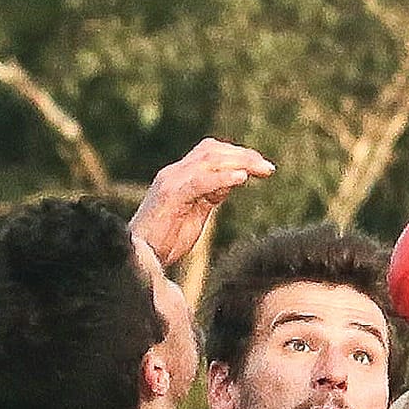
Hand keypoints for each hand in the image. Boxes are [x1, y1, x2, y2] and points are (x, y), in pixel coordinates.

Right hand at [129, 138, 275, 267]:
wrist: (139, 258)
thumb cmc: (165, 241)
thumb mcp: (196, 214)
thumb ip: (211, 195)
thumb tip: (234, 180)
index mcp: (180, 176)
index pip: (211, 153)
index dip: (238, 155)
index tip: (263, 166)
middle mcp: (174, 173)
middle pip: (212, 151)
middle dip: (244, 156)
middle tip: (269, 168)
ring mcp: (171, 182)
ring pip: (208, 160)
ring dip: (239, 162)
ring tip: (262, 170)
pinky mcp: (170, 196)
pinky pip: (199, 181)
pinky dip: (222, 178)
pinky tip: (242, 178)